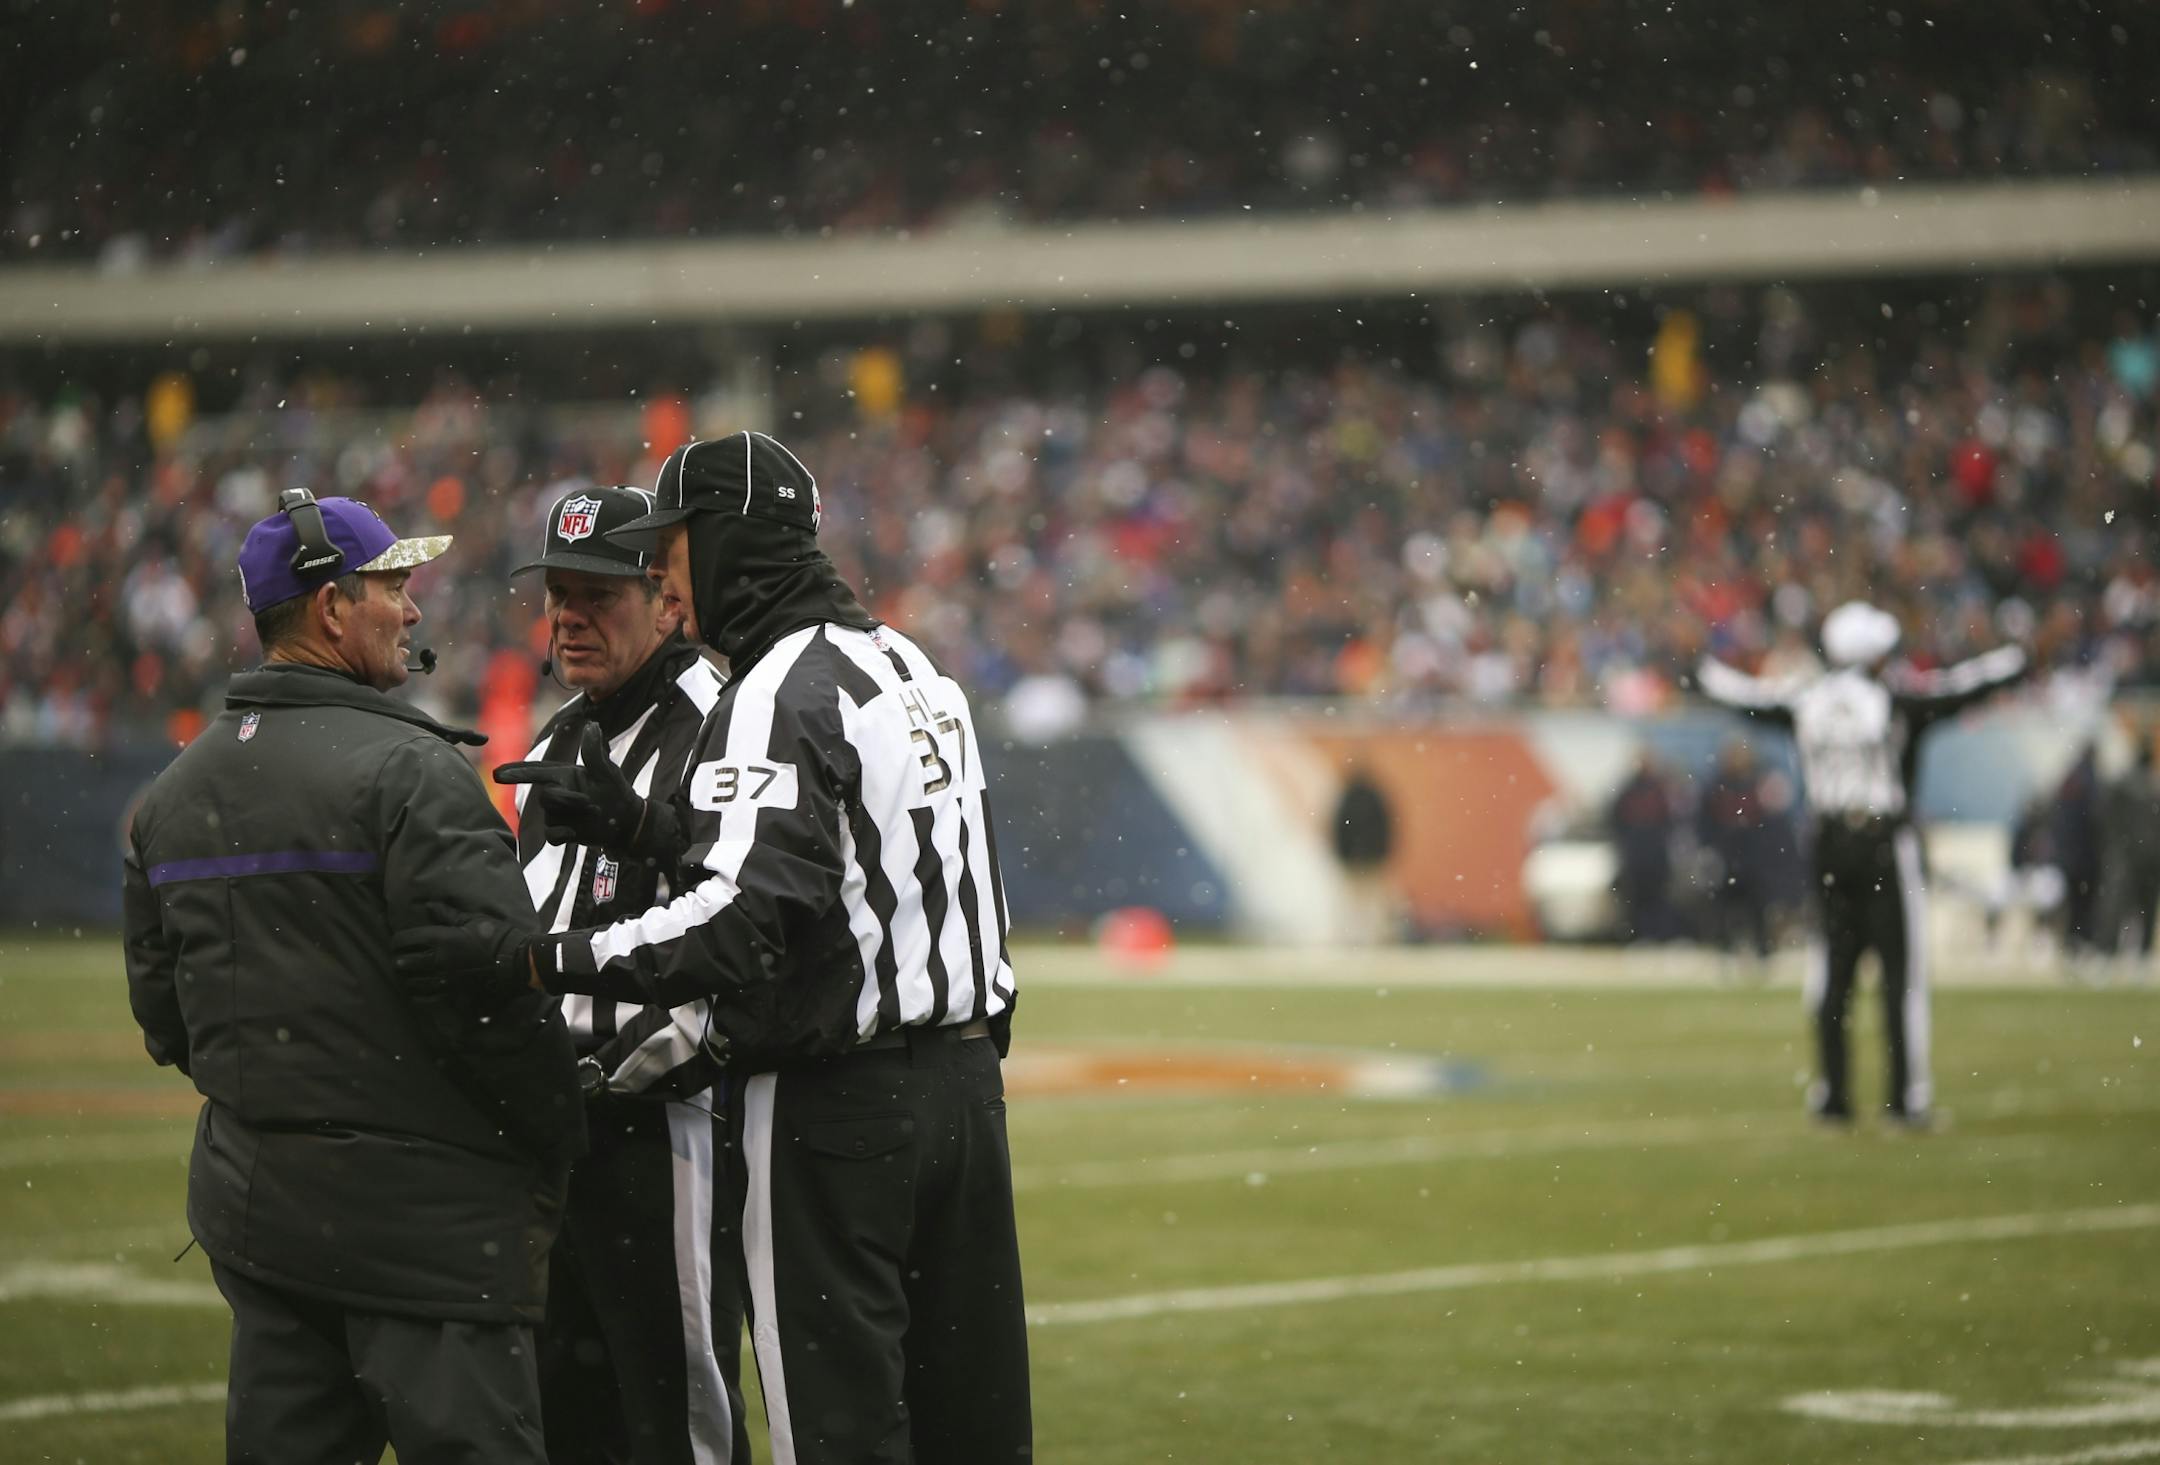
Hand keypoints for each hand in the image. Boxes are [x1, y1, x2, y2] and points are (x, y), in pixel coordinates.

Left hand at [392, 917, 535, 1017]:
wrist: (517, 963)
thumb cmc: (498, 937)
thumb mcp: (474, 920)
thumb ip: (448, 914)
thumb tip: (428, 906)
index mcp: (440, 939)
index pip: (404, 940)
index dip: (396, 941)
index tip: (398, 941)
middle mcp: (437, 960)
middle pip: (403, 963)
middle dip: (399, 959)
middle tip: (401, 958)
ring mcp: (444, 980)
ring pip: (411, 982)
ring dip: (407, 978)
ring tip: (408, 975)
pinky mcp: (453, 994)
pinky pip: (426, 998)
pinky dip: (419, 995)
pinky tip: (420, 991)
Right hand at [495, 722, 676, 858]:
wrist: (627, 821)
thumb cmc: (617, 791)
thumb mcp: (607, 771)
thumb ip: (594, 751)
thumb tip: (592, 725)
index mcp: (564, 775)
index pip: (536, 771)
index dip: (516, 772)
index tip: (496, 774)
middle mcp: (557, 793)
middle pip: (545, 797)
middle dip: (566, 799)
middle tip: (591, 802)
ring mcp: (558, 814)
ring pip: (549, 815)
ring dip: (571, 815)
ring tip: (594, 813)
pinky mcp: (562, 832)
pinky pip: (551, 836)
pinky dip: (561, 835)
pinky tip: (575, 834)